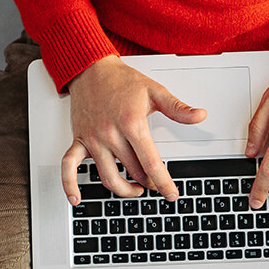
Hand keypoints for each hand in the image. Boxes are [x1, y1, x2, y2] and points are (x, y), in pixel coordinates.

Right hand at [61, 56, 206, 204]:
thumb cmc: (122, 81)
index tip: (171, 194)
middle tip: (157, 184)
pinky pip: (69, 167)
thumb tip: (200, 115)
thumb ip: (178, 108)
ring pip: (108, 177)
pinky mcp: (78, 140)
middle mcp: (111, 134)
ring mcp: (93, 139)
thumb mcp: (155, 91)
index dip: (164, 182)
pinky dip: (70, 185)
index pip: (151, 163)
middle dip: (149, 183)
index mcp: (132, 124)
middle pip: (133, 172)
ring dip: (123, 190)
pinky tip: (76, 199)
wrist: (91, 69)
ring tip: (135, 189)